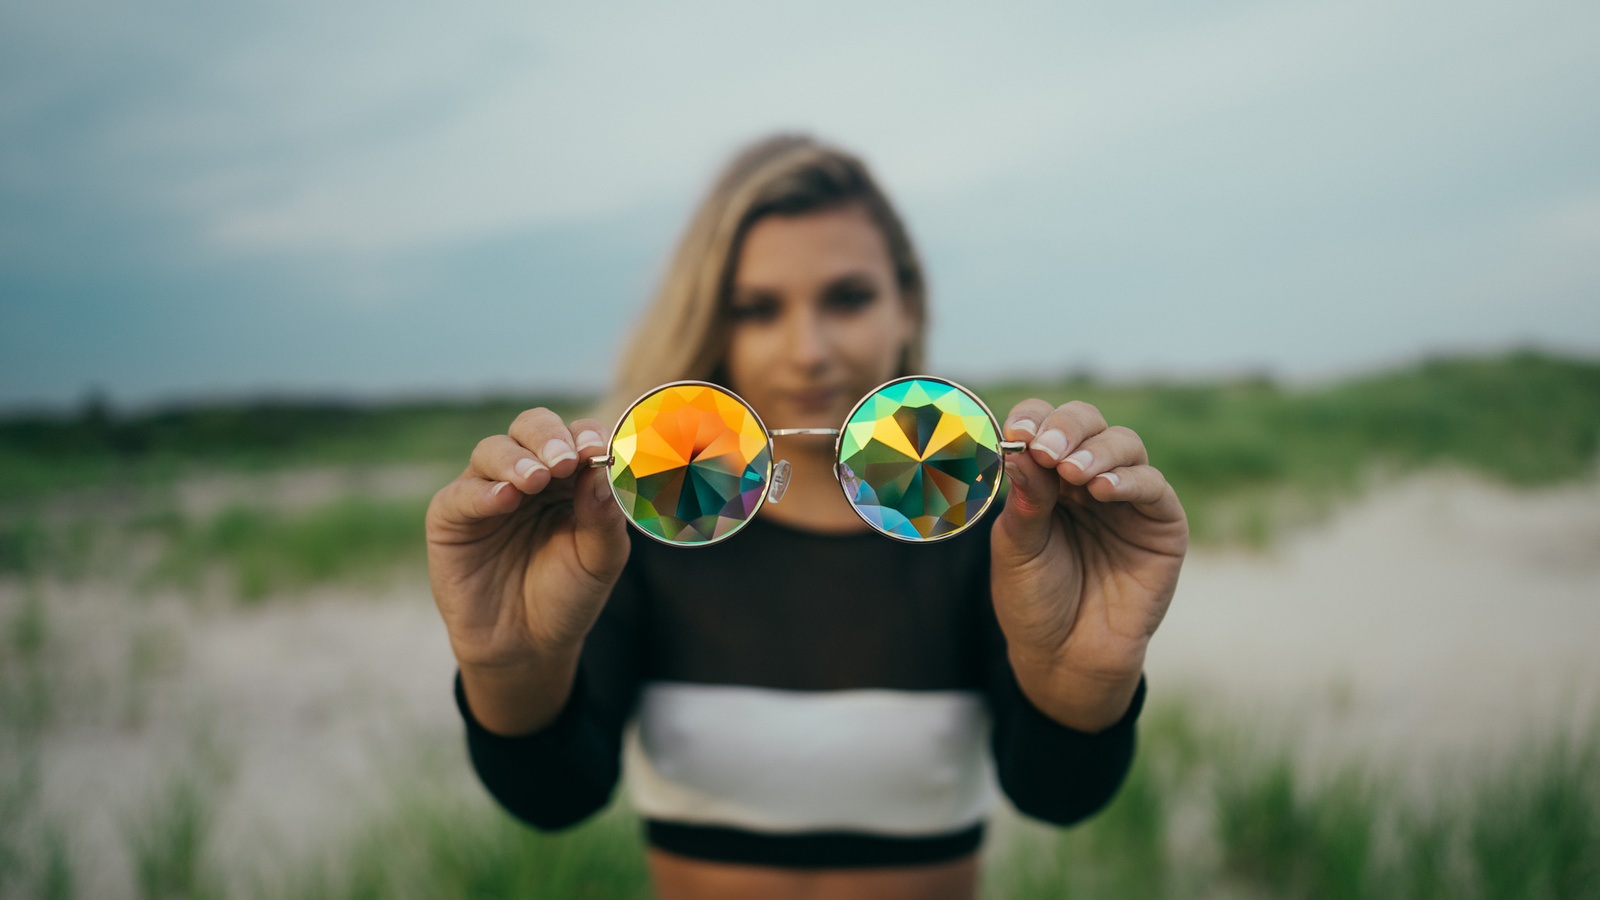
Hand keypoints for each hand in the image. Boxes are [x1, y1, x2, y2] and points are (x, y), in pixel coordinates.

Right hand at [425, 409, 628, 733]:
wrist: (528, 645)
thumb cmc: (567, 595)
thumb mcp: (599, 560)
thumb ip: (604, 517)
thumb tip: (603, 472)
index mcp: (569, 477)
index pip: (576, 436)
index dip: (587, 436)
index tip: (598, 452)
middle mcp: (527, 475)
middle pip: (531, 427)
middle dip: (549, 437)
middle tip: (565, 460)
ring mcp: (487, 492)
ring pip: (493, 450)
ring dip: (516, 459)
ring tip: (535, 479)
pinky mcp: (451, 518)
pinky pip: (461, 494)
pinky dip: (482, 492)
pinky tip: (504, 499)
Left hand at [989, 399, 1187, 732]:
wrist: (1064, 658)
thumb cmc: (1034, 601)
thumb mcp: (1016, 549)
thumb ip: (1024, 500)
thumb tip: (1020, 448)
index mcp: (1046, 477)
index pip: (1044, 426)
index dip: (1034, 419)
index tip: (1017, 432)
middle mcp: (1088, 479)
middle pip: (1087, 423)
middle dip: (1066, 428)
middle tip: (1047, 449)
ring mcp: (1126, 499)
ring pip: (1124, 444)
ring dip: (1097, 451)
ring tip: (1073, 473)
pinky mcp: (1161, 524)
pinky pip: (1152, 486)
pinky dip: (1128, 480)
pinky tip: (1102, 490)